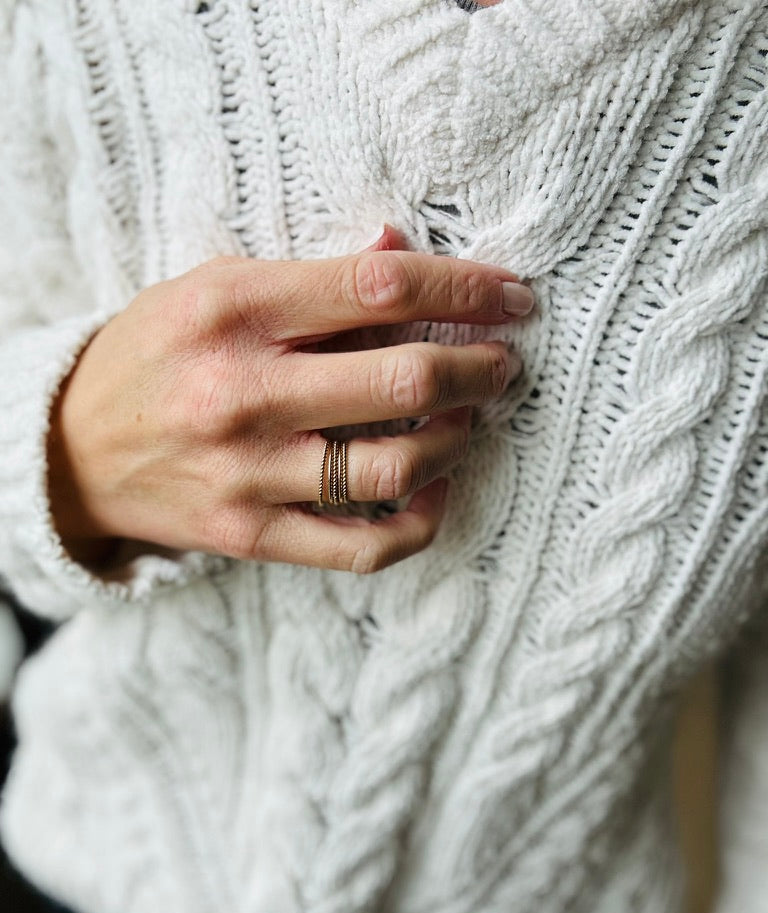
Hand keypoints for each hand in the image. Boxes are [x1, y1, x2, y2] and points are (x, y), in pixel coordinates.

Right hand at [47, 225, 532, 573]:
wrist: (73, 449)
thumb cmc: (155, 353)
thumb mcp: (214, 287)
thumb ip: (313, 274)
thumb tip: (404, 249)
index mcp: (235, 310)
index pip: (380, 289)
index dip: (464, 290)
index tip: (511, 297)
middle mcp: (243, 391)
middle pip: (401, 379)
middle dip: (479, 368)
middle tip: (503, 364)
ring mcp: (248, 472)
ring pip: (392, 465)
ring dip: (456, 439)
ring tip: (467, 418)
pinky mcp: (251, 534)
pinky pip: (360, 546)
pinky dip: (418, 522)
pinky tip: (435, 490)